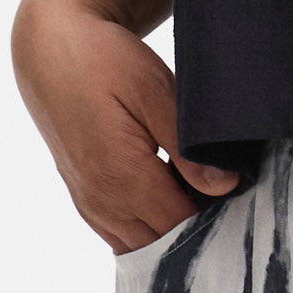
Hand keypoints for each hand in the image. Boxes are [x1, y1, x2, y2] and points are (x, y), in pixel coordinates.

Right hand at [12, 0, 240, 254]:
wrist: (50, 49)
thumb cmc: (104, 62)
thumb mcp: (153, 91)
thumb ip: (187, 146)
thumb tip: (224, 186)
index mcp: (122, 177)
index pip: (181, 226)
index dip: (216, 218)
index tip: (242, 197)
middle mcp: (101, 200)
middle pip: (162, 243)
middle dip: (196, 228)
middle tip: (226, 194)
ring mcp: (88, 202)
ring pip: (139, 244)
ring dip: (170, 227)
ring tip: (198, 190)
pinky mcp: (82, 195)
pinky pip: (119, 232)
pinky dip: (146, 223)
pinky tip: (168, 191)